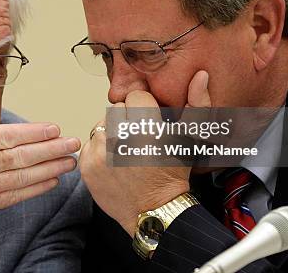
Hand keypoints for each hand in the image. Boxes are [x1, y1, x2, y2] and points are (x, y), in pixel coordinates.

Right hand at [0, 78, 79, 263]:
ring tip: (71, 161)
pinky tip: (52, 181)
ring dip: (51, 167)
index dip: (34, 132)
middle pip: (22, 155)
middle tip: (73, 143)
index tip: (54, 128)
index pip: (7, 136)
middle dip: (52, 149)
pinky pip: (16, 196)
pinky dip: (36, 189)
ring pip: (24, 176)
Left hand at [80, 70, 209, 235]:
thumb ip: (197, 103)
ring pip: (102, 124)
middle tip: (139, 140)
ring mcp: (101, 151)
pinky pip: (90, 143)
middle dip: (127, 120)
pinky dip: (100, 150)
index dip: (144, 110)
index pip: (135, 97)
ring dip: (113, 134)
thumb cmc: (173, 173)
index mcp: (147, 126)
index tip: (150, 126)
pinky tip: (115, 162)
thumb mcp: (191, 137)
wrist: (154, 211)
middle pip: (116, 109)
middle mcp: (121, 137)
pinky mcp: (87, 164)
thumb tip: (199, 75)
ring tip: (127, 152)